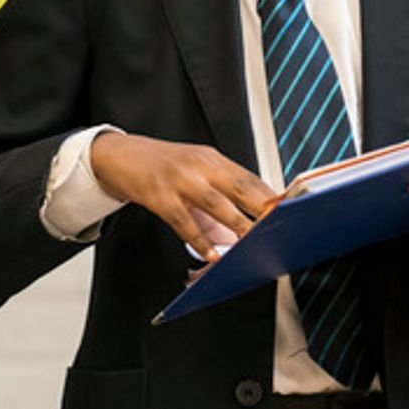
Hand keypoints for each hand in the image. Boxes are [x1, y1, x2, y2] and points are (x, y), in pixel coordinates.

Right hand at [90, 132, 276, 261]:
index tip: (289, 211)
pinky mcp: (159, 194)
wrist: (119, 154)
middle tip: (280, 225)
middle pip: (239, 186)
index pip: (249, 177)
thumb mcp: (193, 173)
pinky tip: (211, 254)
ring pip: (215, 203)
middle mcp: (200, 165)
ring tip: (252, 242)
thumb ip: (216, 201)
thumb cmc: (161, 166)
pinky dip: (199, 239)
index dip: (270, 195)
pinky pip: (183, 220)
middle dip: (262, 207)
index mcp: (213, 159)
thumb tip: (235, 234)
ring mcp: (180, 179)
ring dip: (237, 224)